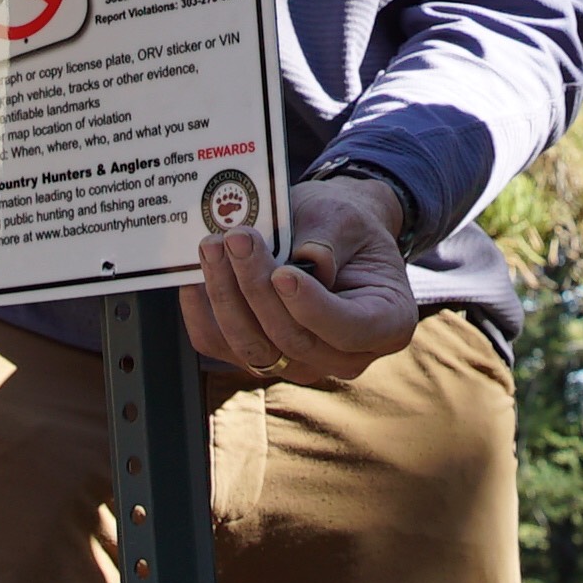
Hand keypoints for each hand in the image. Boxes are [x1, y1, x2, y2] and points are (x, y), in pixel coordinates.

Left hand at [183, 174, 416, 386]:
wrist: (331, 233)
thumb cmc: (345, 225)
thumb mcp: (347, 218)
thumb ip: (328, 240)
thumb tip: (307, 262)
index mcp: (387, 323)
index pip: (348, 329)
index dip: (312, 307)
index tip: (282, 273)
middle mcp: (346, 356)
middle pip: (293, 340)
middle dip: (256, 288)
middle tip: (235, 238)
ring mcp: (301, 364)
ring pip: (252, 347)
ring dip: (225, 296)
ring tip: (213, 246)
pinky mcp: (260, 358)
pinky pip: (221, 345)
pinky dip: (203, 311)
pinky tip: (195, 275)